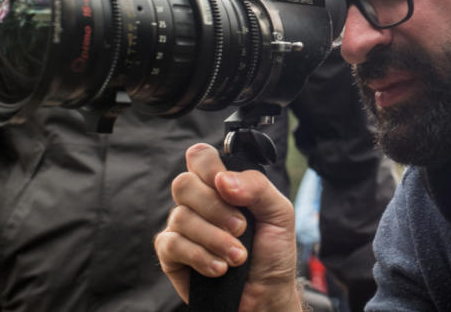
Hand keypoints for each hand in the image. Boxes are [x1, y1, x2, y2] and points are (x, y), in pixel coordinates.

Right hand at [155, 143, 300, 310]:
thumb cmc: (273, 251)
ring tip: (238, 257)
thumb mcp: (279, 212)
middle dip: (215, 208)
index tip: (229, 189)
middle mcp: (198, 202)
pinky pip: (172, 244)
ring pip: (180, 217)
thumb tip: (223, 179)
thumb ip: (256, 187)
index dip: (209, 167)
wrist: (267, 293)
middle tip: (241, 229)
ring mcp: (182, 227)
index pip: (200, 157)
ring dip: (215, 239)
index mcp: (222, 185)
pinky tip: (219, 268)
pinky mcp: (171, 255)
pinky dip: (200, 256)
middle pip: (184, 184)